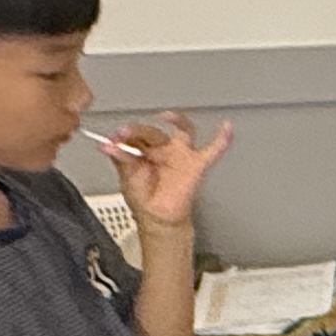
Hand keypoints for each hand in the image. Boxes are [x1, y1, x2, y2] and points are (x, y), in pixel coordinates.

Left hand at [100, 112, 231, 227]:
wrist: (157, 219)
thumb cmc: (145, 199)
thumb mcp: (127, 177)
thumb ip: (121, 160)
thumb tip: (109, 146)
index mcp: (145, 149)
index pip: (135, 134)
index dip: (124, 135)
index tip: (112, 139)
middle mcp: (163, 148)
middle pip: (153, 131)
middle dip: (138, 131)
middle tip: (123, 134)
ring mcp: (181, 155)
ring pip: (183, 130)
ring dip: (177, 120)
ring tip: (166, 116)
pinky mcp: (196, 166)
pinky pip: (212, 151)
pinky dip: (222, 140)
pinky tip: (226, 128)